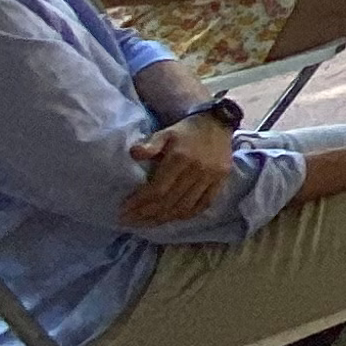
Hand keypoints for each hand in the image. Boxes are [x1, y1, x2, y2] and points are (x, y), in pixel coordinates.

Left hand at [120, 112, 238, 226]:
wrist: (218, 123)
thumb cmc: (187, 130)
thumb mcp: (166, 132)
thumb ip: (151, 144)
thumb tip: (133, 154)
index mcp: (180, 158)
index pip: (157, 189)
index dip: (139, 203)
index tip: (124, 210)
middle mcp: (196, 170)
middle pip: (169, 202)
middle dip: (146, 215)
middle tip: (130, 221)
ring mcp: (210, 177)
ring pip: (184, 207)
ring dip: (163, 219)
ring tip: (146, 223)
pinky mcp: (221, 181)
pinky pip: (203, 205)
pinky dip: (187, 215)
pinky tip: (173, 218)